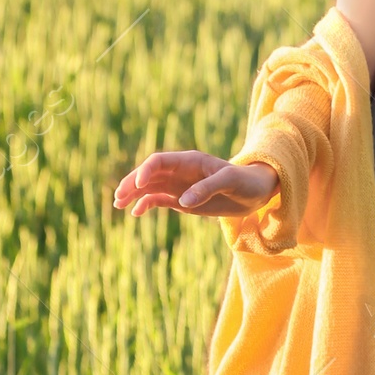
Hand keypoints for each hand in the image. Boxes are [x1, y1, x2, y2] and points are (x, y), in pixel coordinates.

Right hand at [112, 150, 278, 219]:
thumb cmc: (246, 182)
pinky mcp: (182, 199)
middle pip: (149, 174)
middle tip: (118, 198)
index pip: (160, 161)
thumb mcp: (230, 183)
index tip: (139, 184)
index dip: (146, 170)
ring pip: (150, 186)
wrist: (256, 192)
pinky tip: (136, 213)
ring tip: (118, 205)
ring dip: (133, 194)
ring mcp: (180, 185)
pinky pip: (158, 199)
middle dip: (132, 183)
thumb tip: (182, 201)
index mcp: (190, 161)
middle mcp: (180, 171)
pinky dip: (146, 204)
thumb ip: (207, 188)